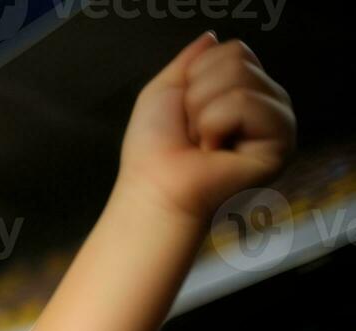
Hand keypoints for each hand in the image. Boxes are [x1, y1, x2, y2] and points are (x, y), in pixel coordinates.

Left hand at [117, 33, 294, 222]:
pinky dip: (217, 123)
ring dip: (205, 112)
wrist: (155, 187)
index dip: (196, 78)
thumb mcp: (164, 91)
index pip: (233, 51)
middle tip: (194, 132)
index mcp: (243, 93)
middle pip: (239, 57)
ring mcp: (278, 123)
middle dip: (200, 94)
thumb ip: (190, 60)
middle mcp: (266, 105)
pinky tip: (217, 151)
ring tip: (204, 143)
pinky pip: (246, 102)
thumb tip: (212, 36)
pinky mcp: (281, 143)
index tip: (185, 113)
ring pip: (242, 78)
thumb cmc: (155, 150)